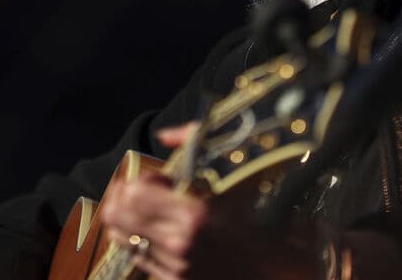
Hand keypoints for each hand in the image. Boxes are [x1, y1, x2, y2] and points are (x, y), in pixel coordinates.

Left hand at [98, 123, 315, 279]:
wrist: (283, 270)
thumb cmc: (267, 219)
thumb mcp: (240, 175)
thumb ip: (198, 143)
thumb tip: (164, 135)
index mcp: (195, 215)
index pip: (133, 193)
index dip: (140, 178)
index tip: (160, 176)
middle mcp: (179, 244)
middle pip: (118, 215)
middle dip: (127, 196)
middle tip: (144, 189)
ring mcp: (176, 268)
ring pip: (123, 238)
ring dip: (131, 219)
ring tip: (150, 211)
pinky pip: (140, 260)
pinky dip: (144, 242)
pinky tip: (164, 233)